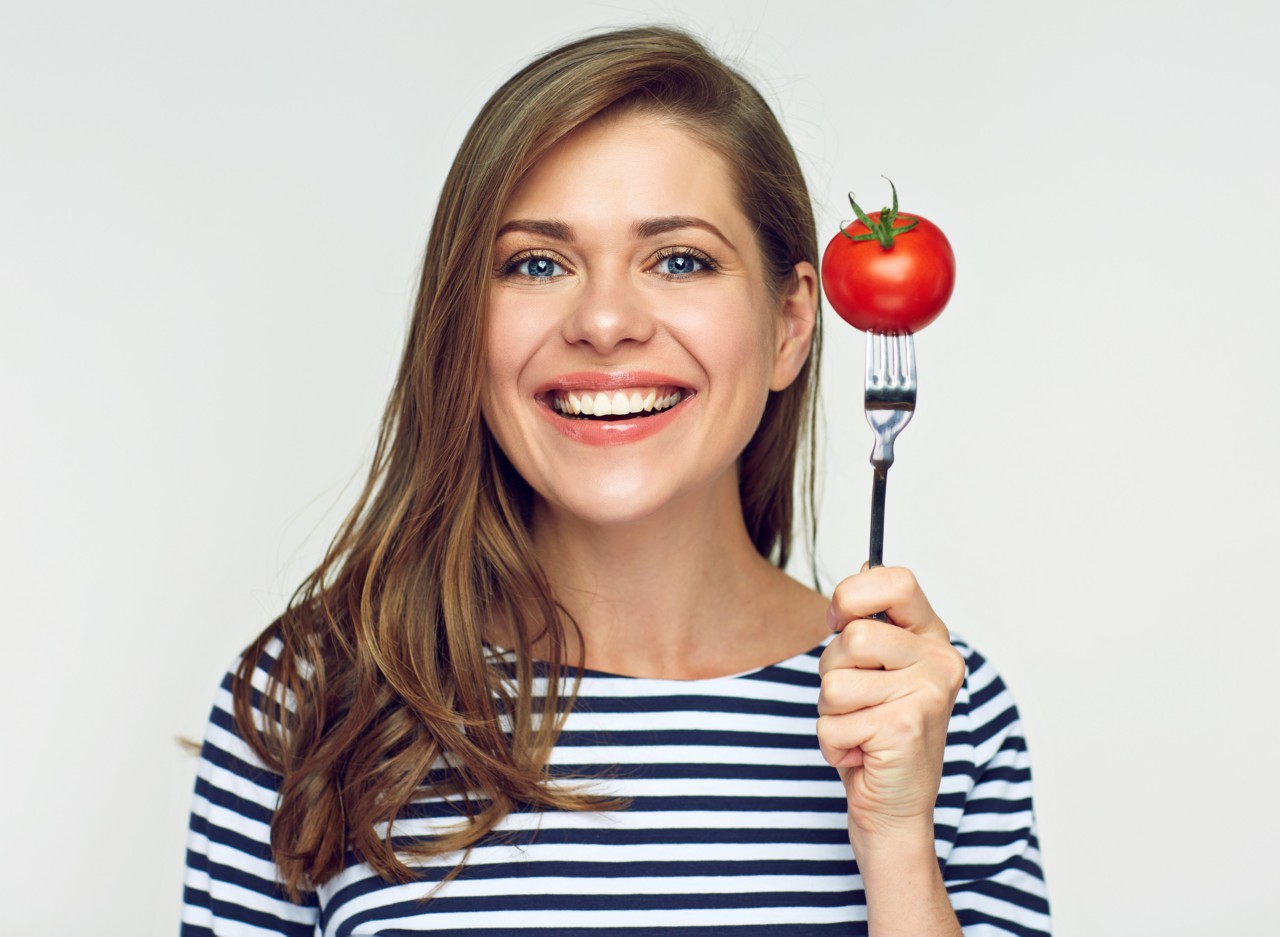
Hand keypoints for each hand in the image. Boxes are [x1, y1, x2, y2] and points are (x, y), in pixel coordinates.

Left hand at [818, 565, 965, 841]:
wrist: (893, 808)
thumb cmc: (877, 734)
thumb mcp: (876, 669)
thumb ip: (872, 622)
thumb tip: (863, 565)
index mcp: (932, 638)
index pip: (897, 580)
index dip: (853, 594)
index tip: (838, 620)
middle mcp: (940, 661)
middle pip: (852, 636)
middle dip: (832, 672)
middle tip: (855, 701)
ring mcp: (927, 694)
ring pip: (835, 681)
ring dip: (830, 712)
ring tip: (859, 729)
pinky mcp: (905, 727)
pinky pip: (832, 721)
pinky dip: (832, 744)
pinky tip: (862, 754)